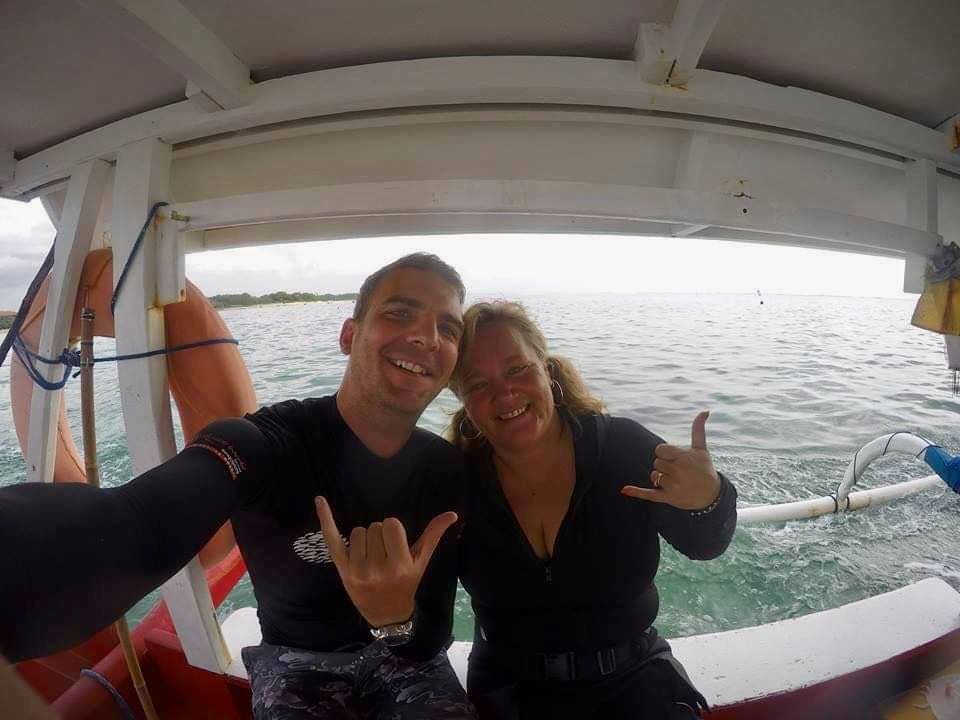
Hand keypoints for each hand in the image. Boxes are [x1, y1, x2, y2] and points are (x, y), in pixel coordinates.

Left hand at [314, 496, 456, 626]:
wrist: (386, 613)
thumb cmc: (406, 583)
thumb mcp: (421, 561)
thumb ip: (433, 535)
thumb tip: (452, 514)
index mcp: (399, 565)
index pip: (391, 524)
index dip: (394, 530)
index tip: (395, 545)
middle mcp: (377, 568)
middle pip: (374, 527)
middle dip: (380, 536)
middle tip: (384, 555)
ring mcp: (357, 570)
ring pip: (358, 531)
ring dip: (364, 539)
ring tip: (371, 557)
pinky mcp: (342, 570)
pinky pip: (332, 538)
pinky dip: (326, 518)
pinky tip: (320, 500)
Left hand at [621, 411, 720, 509]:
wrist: (712, 496)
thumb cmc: (705, 469)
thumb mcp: (702, 449)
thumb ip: (698, 429)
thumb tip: (705, 411)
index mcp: (684, 457)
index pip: (659, 450)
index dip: (665, 453)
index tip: (675, 458)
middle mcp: (679, 471)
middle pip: (656, 463)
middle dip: (665, 466)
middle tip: (679, 472)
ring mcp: (674, 485)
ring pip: (654, 476)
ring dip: (661, 478)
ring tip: (676, 481)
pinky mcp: (669, 497)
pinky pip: (649, 494)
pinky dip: (637, 492)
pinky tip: (625, 490)